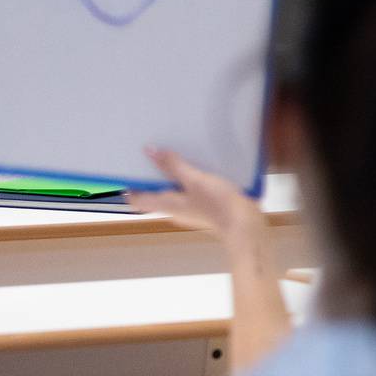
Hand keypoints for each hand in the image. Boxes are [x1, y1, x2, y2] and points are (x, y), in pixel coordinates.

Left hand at [127, 148, 264, 245]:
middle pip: (155, 196)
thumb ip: (173, 165)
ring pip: (173, 195)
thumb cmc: (217, 203)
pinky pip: (188, 196)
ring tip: (177, 160)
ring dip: (171, 180)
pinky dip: (187, 184)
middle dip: (152, 179)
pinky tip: (200, 173)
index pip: (137, 200)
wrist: (244, 224)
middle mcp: (174, 211)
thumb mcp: (195, 179)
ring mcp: (190, 212)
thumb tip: (149, 151)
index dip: (130, 186)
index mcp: (166, 204)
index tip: (131, 168)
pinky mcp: (204, 210)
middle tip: (155, 157)